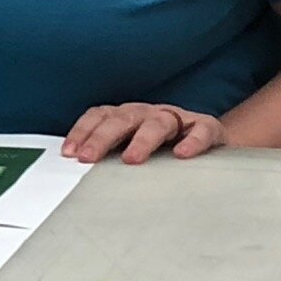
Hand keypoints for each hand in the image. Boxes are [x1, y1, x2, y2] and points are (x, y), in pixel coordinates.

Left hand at [62, 102, 226, 163]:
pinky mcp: (207, 127)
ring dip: (142, 140)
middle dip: (103, 137)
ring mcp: (178, 118)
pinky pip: (201, 130)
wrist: (211, 142)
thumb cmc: (165, 148)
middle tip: (88, 157)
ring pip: (158, 122)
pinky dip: (192, 141)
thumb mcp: (133, 147)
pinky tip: (183, 155)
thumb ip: (111, 154)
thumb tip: (79, 167)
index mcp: (128, 116)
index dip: (83, 131)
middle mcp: (148, 113)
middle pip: (123, 118)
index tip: (69, 152)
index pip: (100, 116)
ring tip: (131, 159)